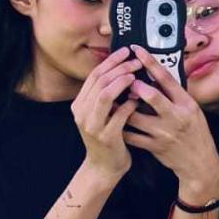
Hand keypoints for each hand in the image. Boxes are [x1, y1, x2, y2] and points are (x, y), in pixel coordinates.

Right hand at [72, 47, 141, 179]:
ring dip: (121, 83)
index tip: (126, 51)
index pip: (94, 75)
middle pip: (99, 81)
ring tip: (136, 76)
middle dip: (119, 68)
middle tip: (136, 62)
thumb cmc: (108, 136)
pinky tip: (138, 99)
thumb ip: (106, 94)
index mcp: (80, 104)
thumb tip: (122, 69)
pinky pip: (119, 115)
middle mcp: (82, 113)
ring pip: (105, 95)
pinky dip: (129, 104)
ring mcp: (92, 125)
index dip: (111, 61)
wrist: (104, 167)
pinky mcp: (106, 137)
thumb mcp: (101, 113)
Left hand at [124, 46, 218, 200]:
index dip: (151, 63)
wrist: (199, 163)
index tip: (137, 50)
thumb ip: (175, 94)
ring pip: (135, 117)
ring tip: (113, 97)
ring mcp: (163, 133)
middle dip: (135, 85)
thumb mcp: (192, 109)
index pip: (167, 79)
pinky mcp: (153, 147)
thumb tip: (156, 73)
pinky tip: (114, 118)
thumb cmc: (195, 132)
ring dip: (122, 106)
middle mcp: (175, 117)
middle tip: (124, 77)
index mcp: (186, 104)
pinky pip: (131, 135)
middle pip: (153, 97)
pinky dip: (120, 126)